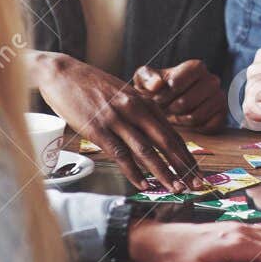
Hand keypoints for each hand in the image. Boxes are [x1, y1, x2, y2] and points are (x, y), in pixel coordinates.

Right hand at [29, 51, 197, 191]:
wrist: (63, 73)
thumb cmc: (93, 85)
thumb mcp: (123, 94)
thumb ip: (140, 112)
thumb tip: (155, 135)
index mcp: (144, 102)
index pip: (172, 133)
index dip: (187, 155)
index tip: (197, 172)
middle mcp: (135, 110)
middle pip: (165, 142)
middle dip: (183, 166)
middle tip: (197, 185)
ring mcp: (116, 119)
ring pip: (146, 151)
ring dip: (163, 172)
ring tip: (175, 188)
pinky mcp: (98, 129)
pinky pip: (120, 154)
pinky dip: (133, 172)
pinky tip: (143, 185)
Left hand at [133, 60, 225, 131]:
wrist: (167, 104)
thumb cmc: (156, 89)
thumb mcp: (145, 79)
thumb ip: (147, 77)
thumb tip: (157, 85)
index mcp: (196, 67)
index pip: (179, 83)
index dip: (164, 94)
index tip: (158, 96)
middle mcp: (212, 80)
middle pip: (186, 101)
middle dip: (170, 108)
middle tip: (165, 108)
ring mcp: (219, 98)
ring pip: (196, 116)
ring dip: (180, 119)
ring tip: (174, 114)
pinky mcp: (222, 115)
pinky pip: (207, 127)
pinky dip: (194, 127)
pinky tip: (186, 120)